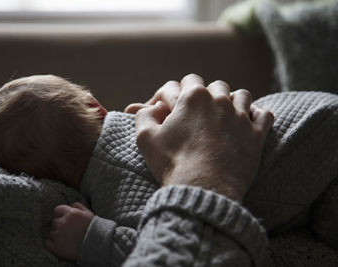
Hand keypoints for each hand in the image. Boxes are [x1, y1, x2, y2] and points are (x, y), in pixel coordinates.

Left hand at [45, 202, 93, 260]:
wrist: (97, 246)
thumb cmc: (94, 229)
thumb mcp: (89, 214)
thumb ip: (79, 206)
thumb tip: (71, 205)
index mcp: (70, 213)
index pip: (57, 210)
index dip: (61, 215)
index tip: (65, 220)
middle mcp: (62, 222)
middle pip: (55, 222)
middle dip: (60, 226)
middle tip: (69, 232)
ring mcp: (58, 234)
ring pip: (52, 232)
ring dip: (57, 235)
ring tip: (68, 240)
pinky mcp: (55, 246)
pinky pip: (48, 243)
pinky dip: (53, 244)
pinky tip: (62, 245)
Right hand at [135, 74, 273, 201]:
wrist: (203, 190)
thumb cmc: (172, 164)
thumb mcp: (145, 138)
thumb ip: (144, 115)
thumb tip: (154, 107)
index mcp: (193, 97)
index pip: (190, 80)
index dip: (184, 91)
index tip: (181, 106)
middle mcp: (220, 100)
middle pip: (217, 86)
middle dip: (209, 96)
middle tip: (202, 115)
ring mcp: (241, 116)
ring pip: (242, 96)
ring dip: (234, 103)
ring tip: (226, 118)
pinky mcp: (257, 135)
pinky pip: (264, 115)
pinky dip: (257, 116)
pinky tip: (248, 125)